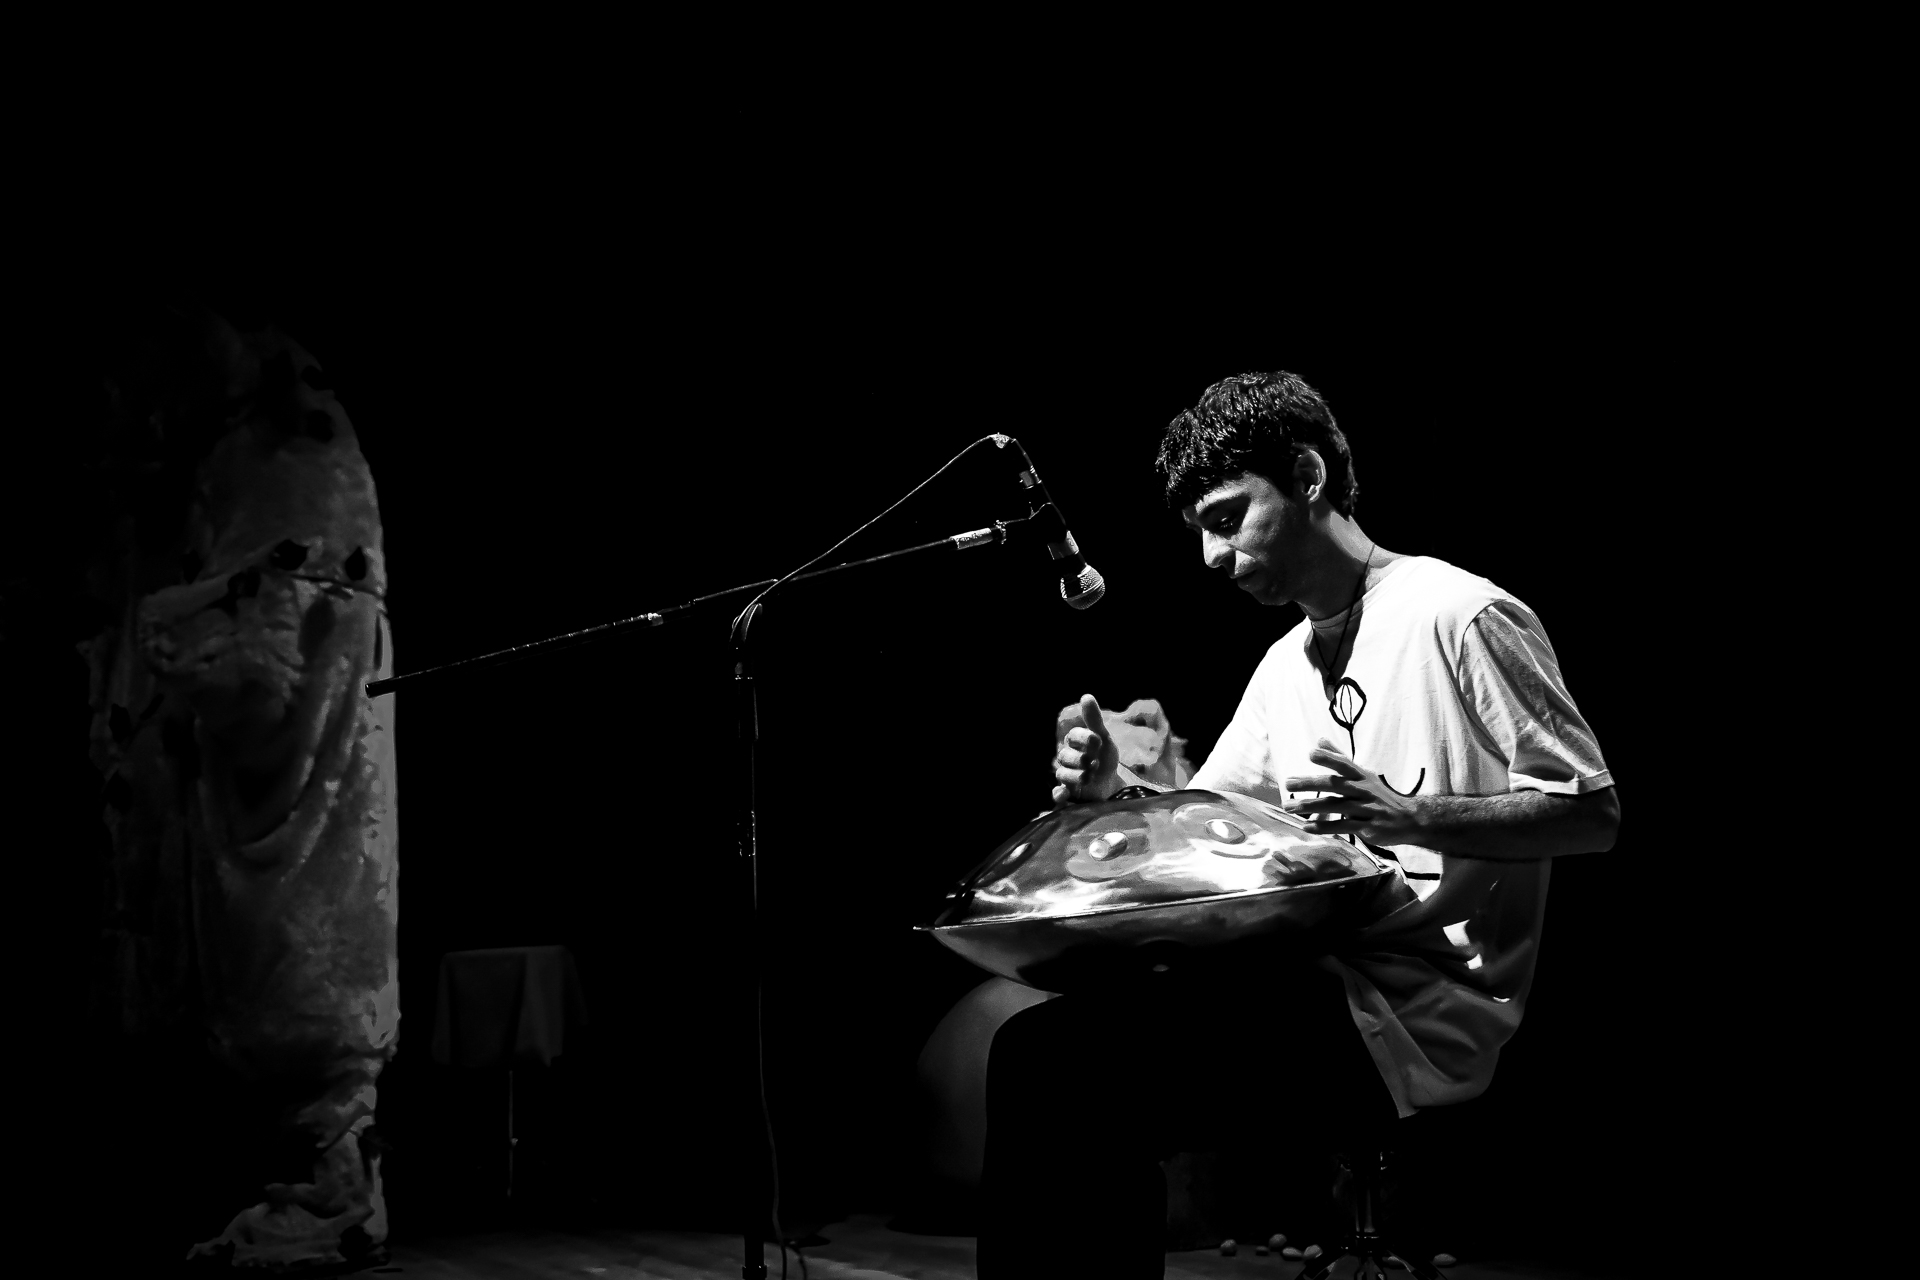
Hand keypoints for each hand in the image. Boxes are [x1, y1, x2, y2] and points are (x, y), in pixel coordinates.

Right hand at [1051, 693, 1120, 805]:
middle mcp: (1067, 758)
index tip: (1098, 741)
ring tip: (1090, 776)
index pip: (1073, 736)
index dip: (1085, 738)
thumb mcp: (1104, 739)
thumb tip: (1086, 696)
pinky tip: (1063, 794)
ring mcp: (1067, 775)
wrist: (1112, 784)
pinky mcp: (1069, 792)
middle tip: (1095, 762)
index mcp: (1075, 742)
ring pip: (1061, 773)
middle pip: (1065, 756)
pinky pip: (1057, 793)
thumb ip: (1094, 720)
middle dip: (1081, 759)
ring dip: (1076, 775)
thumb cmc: (1106, 758)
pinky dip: (1059, 793)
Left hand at [1283, 738, 1424, 843]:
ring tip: (1290, 807)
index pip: (1345, 764)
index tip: (1311, 754)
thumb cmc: (1381, 795)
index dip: (1330, 758)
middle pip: (1336, 785)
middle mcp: (1365, 791)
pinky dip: (1324, 827)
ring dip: (1311, 806)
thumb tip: (1319, 740)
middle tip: (1288, 784)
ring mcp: (1367, 810)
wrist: (1410, 819)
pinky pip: (1343, 826)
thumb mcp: (1364, 775)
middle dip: (1311, 783)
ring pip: (1336, 806)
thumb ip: (1340, 758)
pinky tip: (1307, 826)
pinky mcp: (1368, 828)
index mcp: (1363, 776)